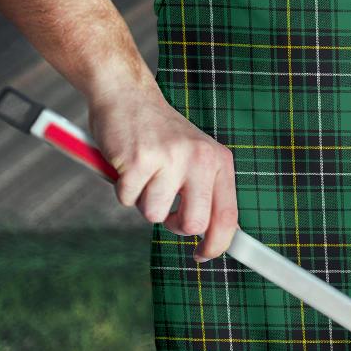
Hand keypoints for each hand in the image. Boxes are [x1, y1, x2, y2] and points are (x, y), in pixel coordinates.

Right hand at [88, 86, 237, 261]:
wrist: (128, 95)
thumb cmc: (160, 134)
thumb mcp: (195, 157)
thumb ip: (205, 191)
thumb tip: (212, 238)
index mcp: (219, 160)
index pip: (228, 216)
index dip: (217, 244)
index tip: (203, 255)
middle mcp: (200, 159)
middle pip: (194, 224)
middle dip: (174, 224)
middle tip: (164, 207)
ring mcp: (170, 158)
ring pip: (154, 215)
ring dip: (143, 201)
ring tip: (144, 173)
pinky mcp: (139, 160)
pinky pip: (127, 199)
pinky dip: (122, 188)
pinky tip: (127, 164)